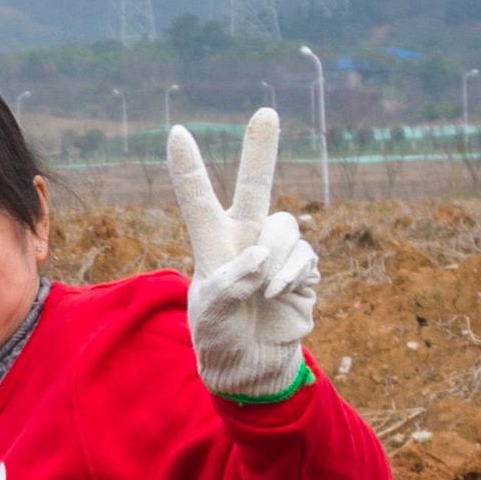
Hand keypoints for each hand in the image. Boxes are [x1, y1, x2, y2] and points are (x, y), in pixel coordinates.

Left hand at [164, 110, 322, 400]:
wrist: (253, 367)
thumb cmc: (221, 338)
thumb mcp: (212, 316)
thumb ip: (231, 284)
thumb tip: (262, 258)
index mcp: (212, 244)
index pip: (198, 200)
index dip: (189, 168)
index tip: (176, 132)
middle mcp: (246, 239)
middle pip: (255, 186)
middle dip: (261, 149)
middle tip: (266, 112)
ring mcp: (277, 252)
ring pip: (284, 227)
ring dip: (274, 259)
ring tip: (261, 292)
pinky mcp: (304, 269)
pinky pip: (304, 255)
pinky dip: (290, 275)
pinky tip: (277, 295)